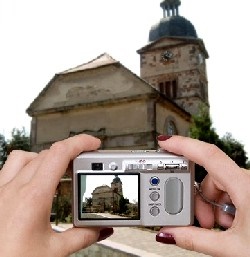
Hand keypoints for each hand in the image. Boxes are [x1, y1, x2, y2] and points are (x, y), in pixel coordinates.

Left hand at [0, 134, 112, 256]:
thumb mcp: (54, 251)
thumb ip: (83, 237)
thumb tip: (101, 229)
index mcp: (34, 196)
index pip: (61, 153)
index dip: (80, 142)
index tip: (93, 144)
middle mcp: (15, 188)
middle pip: (48, 153)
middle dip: (70, 152)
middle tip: (82, 162)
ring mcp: (1, 190)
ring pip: (25, 156)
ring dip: (45, 157)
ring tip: (57, 168)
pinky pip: (9, 167)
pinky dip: (26, 165)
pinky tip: (34, 179)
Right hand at [156, 135, 249, 256]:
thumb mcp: (232, 247)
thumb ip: (196, 240)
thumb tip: (170, 234)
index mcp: (246, 187)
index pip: (208, 155)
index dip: (184, 145)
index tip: (166, 142)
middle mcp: (248, 180)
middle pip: (209, 177)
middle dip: (199, 199)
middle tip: (201, 221)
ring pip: (218, 186)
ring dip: (211, 206)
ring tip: (218, 228)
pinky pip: (228, 191)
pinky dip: (221, 206)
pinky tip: (228, 225)